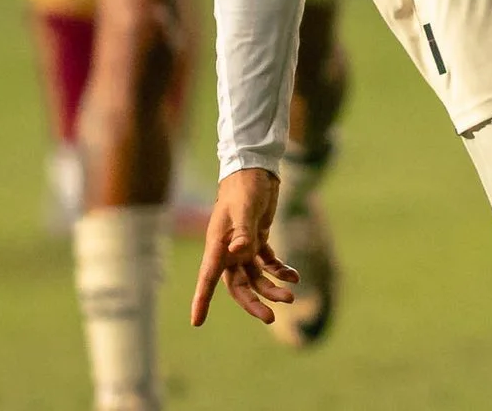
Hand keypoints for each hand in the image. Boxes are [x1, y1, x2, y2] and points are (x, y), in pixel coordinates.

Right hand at [190, 167, 297, 326]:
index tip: (197, 322)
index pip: (208, 277)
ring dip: (271, 288)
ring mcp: (243, 246)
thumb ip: (243, 231)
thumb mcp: (245, 208)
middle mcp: (228, 249)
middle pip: (237, 285)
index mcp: (219, 244)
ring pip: (255, 277)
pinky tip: (293, 276)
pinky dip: (279, 271)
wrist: (257, 168)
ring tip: (290, 296)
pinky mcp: (257, 239)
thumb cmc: (245, 186)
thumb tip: (239, 252)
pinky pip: (267, 263)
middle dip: (252, 303)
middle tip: (270, 317)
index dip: (202, 299)